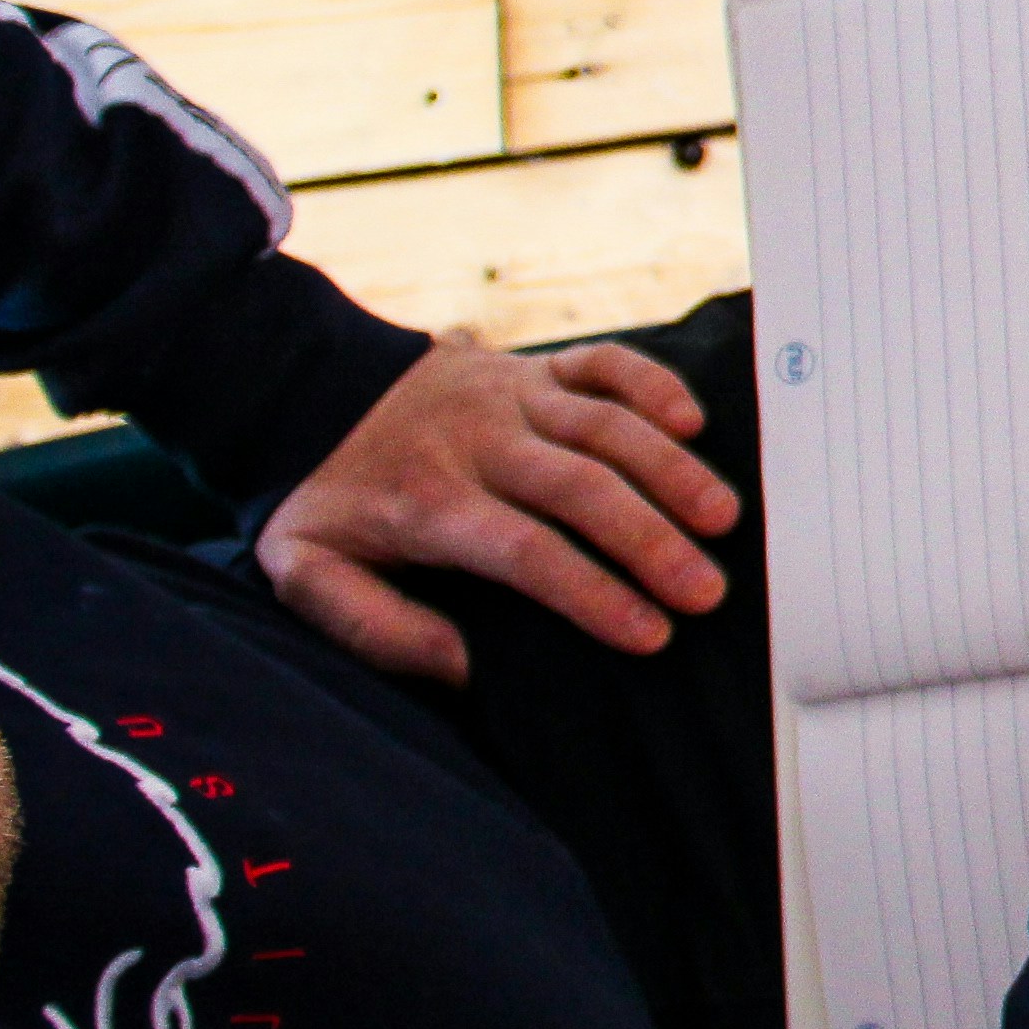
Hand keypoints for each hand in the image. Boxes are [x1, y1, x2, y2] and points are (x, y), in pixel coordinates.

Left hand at [258, 332, 741, 681]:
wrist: (308, 393)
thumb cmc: (324, 498)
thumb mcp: (306, 573)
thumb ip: (374, 627)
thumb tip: (462, 666)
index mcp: (427, 501)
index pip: (525, 549)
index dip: (592, 592)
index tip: (648, 635)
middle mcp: (478, 441)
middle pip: (580, 487)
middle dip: (651, 541)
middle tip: (707, 592)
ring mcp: (511, 396)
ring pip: (605, 425)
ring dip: (671, 470)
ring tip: (722, 520)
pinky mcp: (534, 366)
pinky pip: (603, 362)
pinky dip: (651, 383)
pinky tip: (691, 423)